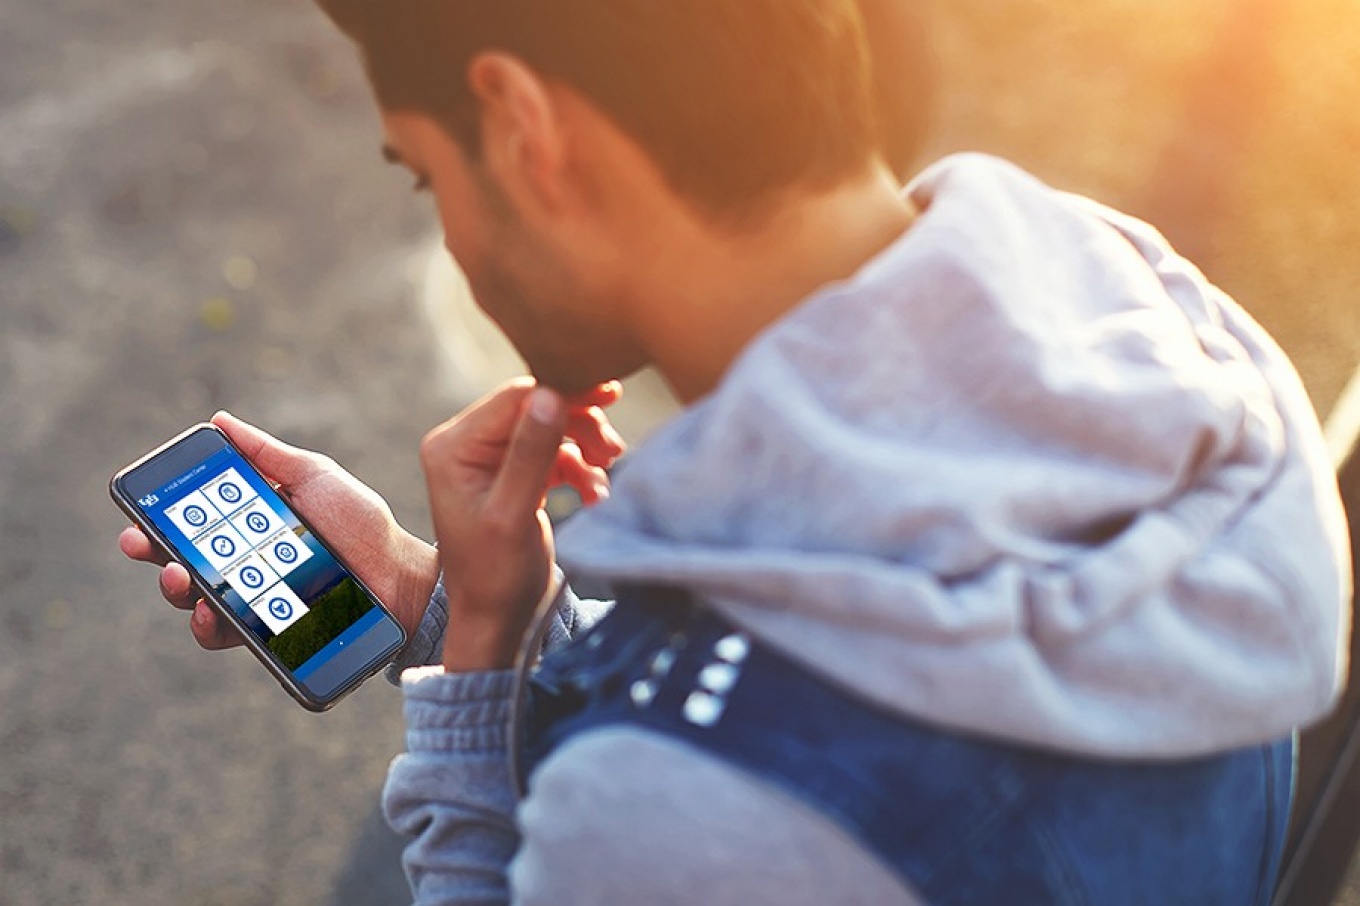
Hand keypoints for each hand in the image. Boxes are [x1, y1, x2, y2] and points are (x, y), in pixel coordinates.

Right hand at [118, 412, 439, 649]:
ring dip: (178, 591)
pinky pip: (228, 636)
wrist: (398, 573)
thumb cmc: (359, 523)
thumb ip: (268, 454)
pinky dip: (211, 627)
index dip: (156, 520)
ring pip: (196, 602)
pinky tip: (212, 614)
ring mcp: (253, 600)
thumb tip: (219, 421)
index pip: (190, 524)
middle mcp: (243, 564)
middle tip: (145, 546)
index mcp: (247, 526)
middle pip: (181, 562)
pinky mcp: (269, 633)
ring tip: (182, 579)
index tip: (137, 515)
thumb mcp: (314, 477)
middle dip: (155, 555)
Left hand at [419, 378, 624, 670]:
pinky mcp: (513, 474)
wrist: (496, 620)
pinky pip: (554, 452)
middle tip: (614, 448)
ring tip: (607, 470)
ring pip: (550, 427)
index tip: (609, 395)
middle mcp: (466, 444)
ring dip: (584, 445)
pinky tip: (594, 492)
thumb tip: (551, 395)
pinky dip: (580, 467)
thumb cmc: (496, 575)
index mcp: (453, 446)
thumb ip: (531, 454)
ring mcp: (490, 458)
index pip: (515, 397)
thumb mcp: (513, 515)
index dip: (564, 392)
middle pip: (535, 407)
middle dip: (579, 423)